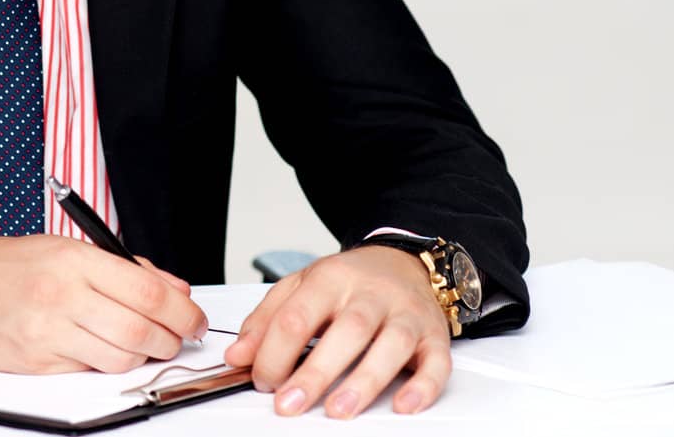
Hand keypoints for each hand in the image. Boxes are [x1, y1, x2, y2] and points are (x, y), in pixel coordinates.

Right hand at [0, 233, 207, 373]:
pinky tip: (98, 351)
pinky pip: (87, 372)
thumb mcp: (58, 247)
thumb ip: (119, 266)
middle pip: (143, 330)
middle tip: (175, 338)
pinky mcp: (35, 361)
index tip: (194, 319)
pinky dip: (103, 366)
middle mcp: (62, 293)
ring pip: (121, 358)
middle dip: (171, 340)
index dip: (184, 312)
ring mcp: (47, 330)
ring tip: (139, 346)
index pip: (150, 291)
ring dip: (141, 358)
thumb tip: (172, 287)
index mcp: (74, 258)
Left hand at [222, 245, 450, 418]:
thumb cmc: (348, 282)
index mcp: (330, 279)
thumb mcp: (300, 288)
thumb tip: (237, 357)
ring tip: (338, 410)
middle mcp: (370, 294)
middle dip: (316, 372)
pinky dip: (423, 386)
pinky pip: (436, 362)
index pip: (297, 316)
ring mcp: (406, 313)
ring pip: (390, 345)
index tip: (263, 381)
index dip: (274, 352)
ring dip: (364, 381)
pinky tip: (403, 405)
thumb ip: (266, 320)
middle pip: (345, 331)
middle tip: (290, 403)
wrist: (404, 262)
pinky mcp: (434, 335)